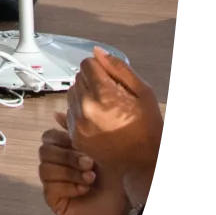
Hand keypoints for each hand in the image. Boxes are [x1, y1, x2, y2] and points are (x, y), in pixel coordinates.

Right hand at [38, 115, 128, 214]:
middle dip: (68, 157)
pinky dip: (68, 187)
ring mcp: (54, 183)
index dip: (60, 139)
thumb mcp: (97, 145)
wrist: (128, 199)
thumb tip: (56, 113)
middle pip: (44, 152)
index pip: (48, 137)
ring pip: (45, 169)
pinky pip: (49, 188)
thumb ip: (76, 129)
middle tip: (90, 163)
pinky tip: (84, 190)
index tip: (78, 144)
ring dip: (70, 172)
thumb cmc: (117, 172)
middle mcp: (57, 164)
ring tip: (91, 179)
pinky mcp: (54, 200)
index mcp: (66, 149)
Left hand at [64, 48, 162, 205]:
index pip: (86, 64)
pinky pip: (69, 111)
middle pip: (78, 77)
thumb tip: (97, 52)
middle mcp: (86, 106)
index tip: (109, 78)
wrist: (141, 162)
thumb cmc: (146, 127)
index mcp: (103, 94)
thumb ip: (119, 68)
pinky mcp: (73, 134)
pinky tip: (96, 119)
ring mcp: (77, 122)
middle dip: (91, 81)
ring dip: (84, 95)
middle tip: (109, 95)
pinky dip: (79, 111)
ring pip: (71, 93)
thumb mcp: (143, 93)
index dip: (99, 68)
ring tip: (103, 107)